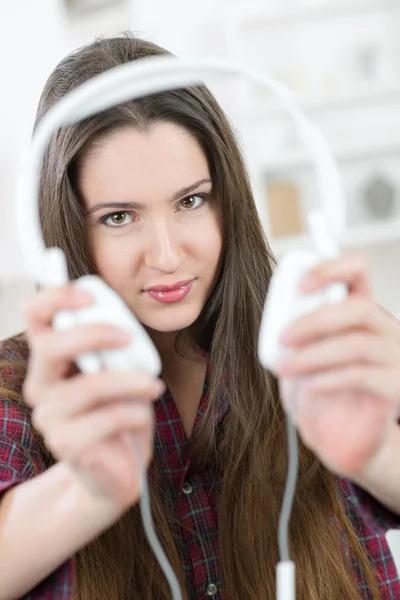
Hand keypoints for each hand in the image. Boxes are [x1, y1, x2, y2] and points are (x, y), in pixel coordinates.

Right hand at [23, 285, 164, 514]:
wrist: (117, 470)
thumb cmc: (119, 412)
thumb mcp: (120, 372)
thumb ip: (115, 346)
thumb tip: (122, 321)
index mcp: (51, 359)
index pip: (35, 317)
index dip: (56, 298)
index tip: (90, 295)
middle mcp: (41, 385)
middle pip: (51, 346)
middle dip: (95, 334)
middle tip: (129, 337)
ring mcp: (49, 416)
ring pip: (88, 385)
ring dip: (130, 380)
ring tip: (152, 385)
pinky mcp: (66, 445)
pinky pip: (106, 418)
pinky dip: (134, 412)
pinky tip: (143, 414)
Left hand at [276, 252, 399, 478]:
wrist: (355, 431)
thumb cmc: (332, 384)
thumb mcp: (316, 351)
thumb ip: (304, 333)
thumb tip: (277, 324)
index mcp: (365, 310)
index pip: (357, 270)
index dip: (331, 269)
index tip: (301, 286)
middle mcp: (386, 327)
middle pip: (359, 308)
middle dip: (315, 321)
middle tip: (283, 336)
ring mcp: (395, 355)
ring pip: (356, 344)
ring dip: (313, 355)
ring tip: (287, 366)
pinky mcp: (395, 384)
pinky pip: (360, 375)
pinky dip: (328, 378)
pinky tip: (310, 385)